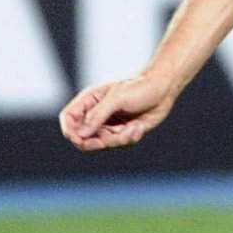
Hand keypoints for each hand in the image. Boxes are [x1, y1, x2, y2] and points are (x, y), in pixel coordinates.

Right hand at [59, 71, 180, 150]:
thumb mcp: (117, 98)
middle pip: (83, 137)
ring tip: (135, 127)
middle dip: (98, 141)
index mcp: (89, 101)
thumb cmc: (139, 88)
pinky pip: (119, 144)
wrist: (164, 89)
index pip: (68, 119)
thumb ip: (97, 115)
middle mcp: (96, 114)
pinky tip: (140, 127)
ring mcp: (108, 124)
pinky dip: (130, 138)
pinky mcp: (122, 132)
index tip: (80, 139)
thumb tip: (80, 134)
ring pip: (102, 143)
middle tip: (114, 137)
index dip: (70, 131)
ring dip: (119, 139)